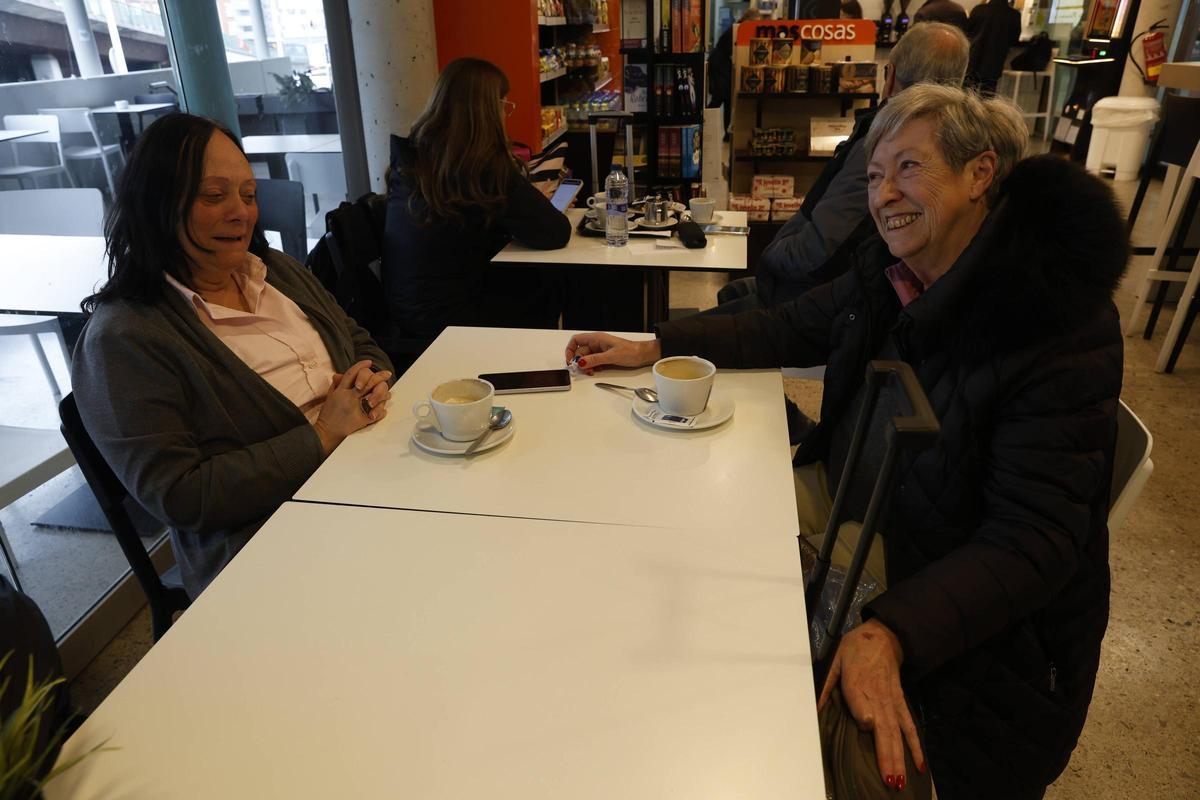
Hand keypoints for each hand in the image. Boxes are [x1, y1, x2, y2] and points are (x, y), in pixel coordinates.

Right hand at [313, 360, 391, 454]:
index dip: (361, 366)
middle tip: (387, 373)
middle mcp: (349, 398)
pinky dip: (381, 410)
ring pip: (373, 396)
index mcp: (340, 391)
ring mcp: (356, 409)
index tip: (369, 362)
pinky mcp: (361, 420)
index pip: (351, 374)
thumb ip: (336, 385)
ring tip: (387, 394)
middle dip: (378, 376)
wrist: (326, 432)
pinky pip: (375, 413)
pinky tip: (383, 408)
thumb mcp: (330, 397)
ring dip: (383, 393)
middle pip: (366, 383)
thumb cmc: (328, 415)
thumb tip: (338, 375)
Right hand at [564, 332, 660, 374]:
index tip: (570, 360)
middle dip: (579, 362)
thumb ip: (595, 359)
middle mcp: (596, 344)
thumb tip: (581, 362)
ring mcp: (599, 351)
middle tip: (583, 370)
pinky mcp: (604, 357)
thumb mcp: (612, 356)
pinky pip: (593, 363)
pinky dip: (592, 368)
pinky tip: (597, 371)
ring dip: (586, 366)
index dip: (570, 349)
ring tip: (592, 372)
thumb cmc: (631, 351)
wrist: (642, 355)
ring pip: (586, 359)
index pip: (576, 340)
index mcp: (596, 338)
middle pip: (580, 352)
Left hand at [818, 619, 924, 790]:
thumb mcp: (835, 660)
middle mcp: (877, 696)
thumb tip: (816, 707)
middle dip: (886, 755)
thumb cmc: (855, 648)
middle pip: (883, 729)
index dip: (864, 715)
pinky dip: (915, 745)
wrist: (883, 635)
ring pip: (896, 733)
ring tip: (899, 779)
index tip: (867, 724)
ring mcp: (892, 702)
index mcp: (858, 684)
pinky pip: (909, 726)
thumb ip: (826, 685)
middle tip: (888, 779)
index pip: (862, 704)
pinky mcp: (901, 703)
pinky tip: (919, 764)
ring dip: (899, 757)